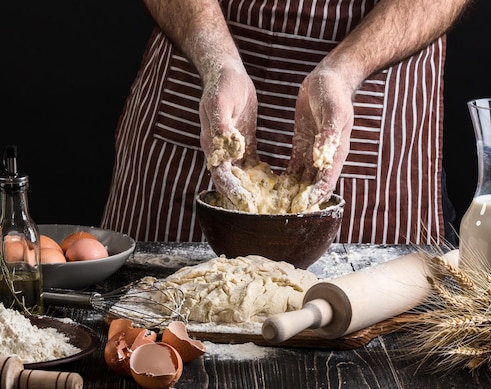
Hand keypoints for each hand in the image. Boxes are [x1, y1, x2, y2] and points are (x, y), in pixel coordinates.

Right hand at [199, 61, 258, 210]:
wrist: (226, 71)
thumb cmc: (222, 85)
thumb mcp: (220, 103)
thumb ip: (222, 126)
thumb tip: (229, 148)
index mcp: (212, 144)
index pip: (221, 175)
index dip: (232, 192)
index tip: (246, 205)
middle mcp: (221, 151)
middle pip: (232, 182)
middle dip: (244, 198)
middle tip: (262, 214)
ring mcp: (233, 148)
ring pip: (243, 176)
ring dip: (254, 190)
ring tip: (272, 205)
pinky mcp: (244, 143)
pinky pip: (253, 164)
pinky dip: (262, 175)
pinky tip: (278, 183)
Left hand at [287, 68, 353, 207]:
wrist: (330, 78)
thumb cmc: (334, 93)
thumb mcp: (333, 112)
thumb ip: (328, 135)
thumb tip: (322, 156)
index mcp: (336, 152)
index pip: (326, 182)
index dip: (314, 197)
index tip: (299, 209)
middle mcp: (325, 157)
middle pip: (313, 186)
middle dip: (300, 201)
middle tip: (281, 214)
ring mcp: (313, 152)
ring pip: (302, 180)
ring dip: (291, 193)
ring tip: (274, 206)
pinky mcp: (302, 146)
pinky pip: (294, 167)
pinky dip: (285, 179)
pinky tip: (271, 187)